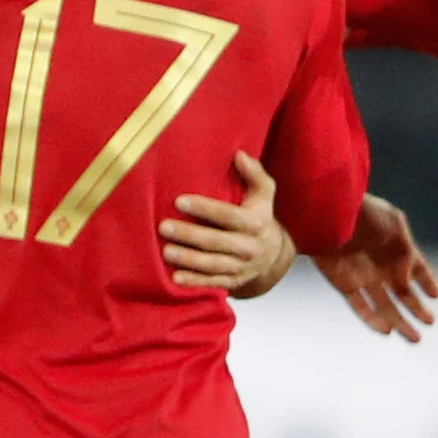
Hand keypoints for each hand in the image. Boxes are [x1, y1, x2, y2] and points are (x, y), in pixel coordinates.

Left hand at [163, 152, 295, 296]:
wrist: (274, 254)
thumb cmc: (260, 215)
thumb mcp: (264, 193)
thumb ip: (254, 173)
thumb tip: (239, 154)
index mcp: (255, 222)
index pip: (228, 215)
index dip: (205, 208)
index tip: (179, 201)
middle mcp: (249, 246)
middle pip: (217, 241)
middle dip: (190, 235)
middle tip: (164, 227)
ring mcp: (241, 267)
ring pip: (213, 264)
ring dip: (189, 259)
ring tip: (166, 251)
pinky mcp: (233, 282)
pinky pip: (212, 283)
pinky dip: (194, 282)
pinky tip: (175, 278)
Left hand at [314, 193, 437, 341]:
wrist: (328, 214)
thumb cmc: (363, 215)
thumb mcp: (395, 229)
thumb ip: (406, 256)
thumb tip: (408, 282)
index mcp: (396, 247)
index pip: (416, 267)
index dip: (427, 280)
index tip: (436, 294)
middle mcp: (381, 264)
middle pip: (402, 292)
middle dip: (416, 308)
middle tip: (430, 322)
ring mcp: (363, 275)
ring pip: (384, 305)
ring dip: (399, 322)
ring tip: (415, 338)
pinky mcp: (343, 283)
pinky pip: (360, 306)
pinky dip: (372, 319)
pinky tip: (386, 330)